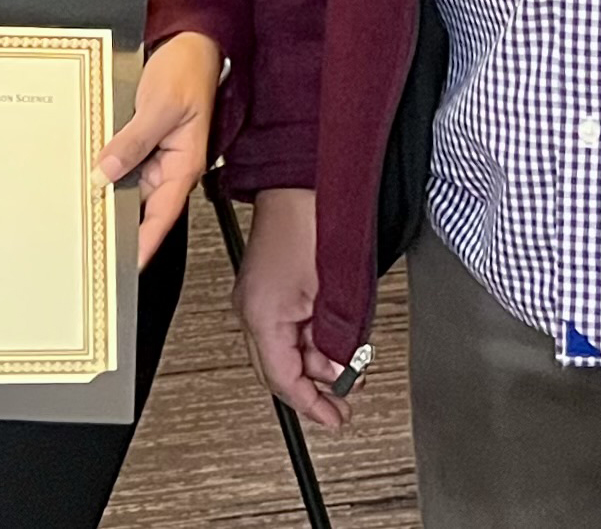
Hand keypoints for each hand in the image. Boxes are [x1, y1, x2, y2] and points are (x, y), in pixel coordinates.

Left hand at [94, 34, 220, 266]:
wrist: (189, 42)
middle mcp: (168, 165)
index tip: (125, 265)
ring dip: (106, 190)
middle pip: (140, 203)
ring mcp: (154, 152)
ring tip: (78, 209)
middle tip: (87, 240)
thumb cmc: (187, 71)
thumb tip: (105, 173)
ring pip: (127, 181)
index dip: (144, 243)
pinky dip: (104, 164)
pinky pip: (121, 159)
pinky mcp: (140, 138)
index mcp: (183, 165)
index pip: (161, 216)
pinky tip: (83, 168)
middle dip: (116, 219)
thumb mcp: (159, 107)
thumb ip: (133, 141)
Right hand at [232, 185, 350, 428]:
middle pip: (279, 368)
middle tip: (342, 402)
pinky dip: (313, 339)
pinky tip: (336, 339)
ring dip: (317, 360)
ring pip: (285, 349)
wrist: (301, 181)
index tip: (332, 418)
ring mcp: (258, 297)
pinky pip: (288, 327)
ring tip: (349, 363)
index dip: (310, 405)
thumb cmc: (311, 222)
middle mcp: (252, 308)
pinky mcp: (269, 287)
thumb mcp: (335, 294)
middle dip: (313, 387)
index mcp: (261, 314)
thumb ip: (339, 339)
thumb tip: (343, 372)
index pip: (282, 378)